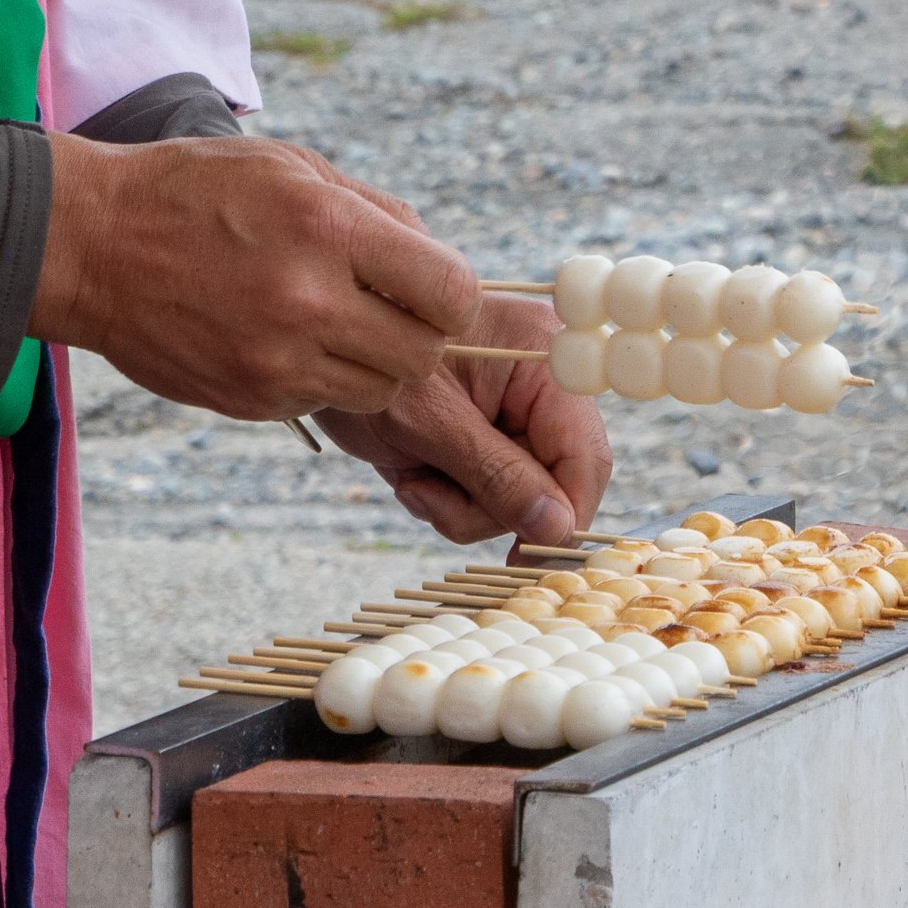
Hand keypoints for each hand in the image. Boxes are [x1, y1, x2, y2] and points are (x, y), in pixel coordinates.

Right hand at [30, 133, 479, 417]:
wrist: (90, 243)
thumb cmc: (194, 190)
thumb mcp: (291, 166)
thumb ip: (374, 210)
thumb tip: (434, 254)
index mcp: (328, 228)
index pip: (450, 291)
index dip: (452, 293)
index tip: (431, 285)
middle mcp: (309, 300)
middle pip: (425, 353)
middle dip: (421, 332)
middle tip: (389, 307)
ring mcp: (277, 360)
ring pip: (381, 390)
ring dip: (376, 361)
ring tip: (337, 321)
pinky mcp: (250, 398)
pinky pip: (324, 400)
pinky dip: (324, 376)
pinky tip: (289, 337)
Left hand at [315, 291, 612, 547]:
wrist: (323, 351)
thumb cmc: (371, 369)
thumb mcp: (429, 424)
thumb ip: (497, 474)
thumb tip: (558, 527)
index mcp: (544, 360)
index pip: (584, 454)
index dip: (563, 513)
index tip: (525, 556)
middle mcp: (541, 386)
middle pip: (552, 485)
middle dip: (490, 506)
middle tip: (428, 495)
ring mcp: (514, 415)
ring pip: (518, 500)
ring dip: (461, 506)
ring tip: (412, 477)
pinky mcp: (487, 440)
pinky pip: (489, 496)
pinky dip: (449, 499)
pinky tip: (412, 473)